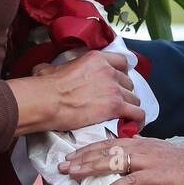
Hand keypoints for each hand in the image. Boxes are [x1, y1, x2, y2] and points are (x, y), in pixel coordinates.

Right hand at [19, 50, 143, 133]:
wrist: (48, 101)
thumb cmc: (45, 86)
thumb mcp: (49, 68)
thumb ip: (56, 67)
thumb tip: (45, 70)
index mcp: (96, 59)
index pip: (121, 61)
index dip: (121, 72)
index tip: (118, 80)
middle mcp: (109, 71)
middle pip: (128, 82)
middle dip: (124, 92)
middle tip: (116, 101)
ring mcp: (114, 89)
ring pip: (134, 98)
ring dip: (130, 107)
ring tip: (123, 116)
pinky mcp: (116, 106)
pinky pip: (137, 113)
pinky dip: (138, 120)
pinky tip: (134, 125)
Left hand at [60, 136, 183, 184]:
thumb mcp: (163, 159)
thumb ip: (144, 163)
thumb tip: (127, 173)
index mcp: (142, 144)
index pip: (108, 143)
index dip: (87, 149)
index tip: (70, 156)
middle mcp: (142, 148)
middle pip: (104, 150)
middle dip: (80, 157)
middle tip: (60, 165)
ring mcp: (148, 161)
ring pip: (111, 162)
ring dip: (88, 168)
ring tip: (70, 174)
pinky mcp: (157, 177)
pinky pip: (129, 182)